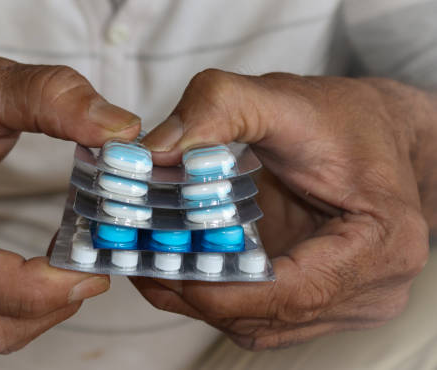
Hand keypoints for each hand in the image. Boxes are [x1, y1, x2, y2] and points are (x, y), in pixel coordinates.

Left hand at [134, 69, 433, 349]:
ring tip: (148, 259)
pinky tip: (177, 266)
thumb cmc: (344, 119)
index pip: (293, 293)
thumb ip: (218, 109)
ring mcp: (344, 302)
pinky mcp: (317, 300)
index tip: (161, 261)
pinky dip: (213, 295)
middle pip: (265, 316)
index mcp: (381, 245)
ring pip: (254, 323)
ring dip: (197, 298)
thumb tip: (153, 152)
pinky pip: (255, 314)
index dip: (219, 286)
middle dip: (195, 290)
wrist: (378, 134)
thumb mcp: (282, 97)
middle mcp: (370, 289)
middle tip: (136, 257)